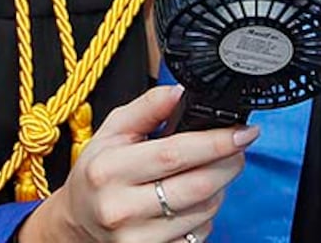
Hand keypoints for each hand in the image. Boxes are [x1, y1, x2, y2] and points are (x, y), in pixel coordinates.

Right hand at [22, 85, 258, 242]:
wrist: (78, 221)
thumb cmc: (99, 171)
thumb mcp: (113, 130)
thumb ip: (148, 106)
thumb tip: (180, 92)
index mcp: (110, 169)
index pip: (174, 154)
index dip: (215, 142)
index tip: (242, 132)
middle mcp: (121, 208)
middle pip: (196, 186)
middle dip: (228, 164)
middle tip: (239, 148)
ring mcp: (137, 239)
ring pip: (202, 212)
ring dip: (219, 188)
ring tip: (212, 171)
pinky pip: (197, 236)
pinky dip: (206, 215)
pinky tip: (197, 200)